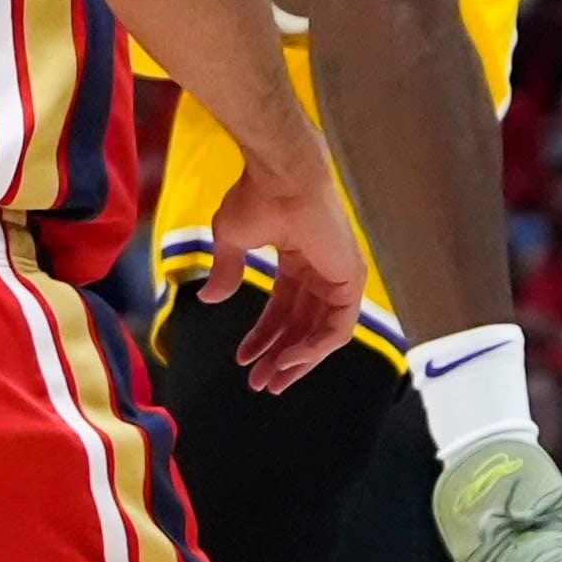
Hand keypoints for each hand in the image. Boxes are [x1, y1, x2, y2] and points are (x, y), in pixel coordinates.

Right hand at [201, 155, 367, 393]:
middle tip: (260, 384)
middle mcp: (320, 269)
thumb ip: (226, 270)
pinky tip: (288, 362)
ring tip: (270, 381)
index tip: (243, 360)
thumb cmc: (257, 196)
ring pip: (321, 333)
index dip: (264, 337)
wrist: (281, 176)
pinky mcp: (350, 279)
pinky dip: (314, 350)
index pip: (284, 309)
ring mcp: (338, 274)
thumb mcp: (231, 239)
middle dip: (280, 357)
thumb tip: (210, 299)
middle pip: (303, 326)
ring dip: (296, 361)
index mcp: (298, 258)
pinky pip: (338, 328)